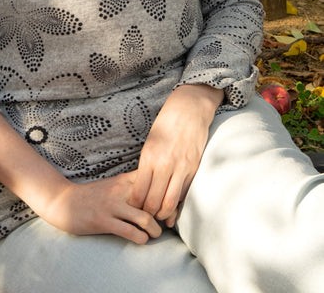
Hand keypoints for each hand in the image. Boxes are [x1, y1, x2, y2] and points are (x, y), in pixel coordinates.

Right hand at [44, 172, 162, 244]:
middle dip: (165, 214)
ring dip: (155, 230)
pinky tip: (141, 240)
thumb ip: (132, 185)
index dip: (166, 194)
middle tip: (167, 222)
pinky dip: (141, 239)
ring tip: (154, 234)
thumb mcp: (113, 184)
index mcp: (124, 179)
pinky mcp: (103, 221)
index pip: (154, 182)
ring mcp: (112, 205)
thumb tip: (155, 194)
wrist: (64, 201)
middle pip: (154, 200)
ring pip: (145, 218)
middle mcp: (120, 190)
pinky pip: (130, 231)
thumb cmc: (92, 195)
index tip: (170, 205)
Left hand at [129, 84, 222, 226]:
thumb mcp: (150, 142)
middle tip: (146, 218)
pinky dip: (178, 202)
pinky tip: (173, 205)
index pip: (139, 192)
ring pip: (170, 203)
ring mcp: (180, 167)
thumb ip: (147, 164)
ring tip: (159, 216)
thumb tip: (143, 187)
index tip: (134, 209)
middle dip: (148, 214)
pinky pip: (183, 193)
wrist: (188, 110)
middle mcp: (164, 164)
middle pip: (153, 202)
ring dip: (164, 214)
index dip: (135, 206)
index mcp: (149, 157)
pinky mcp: (194, 168)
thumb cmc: (166, 125)